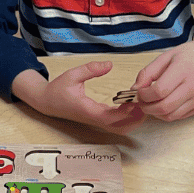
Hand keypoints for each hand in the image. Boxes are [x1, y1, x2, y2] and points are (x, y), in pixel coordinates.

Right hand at [13, 61, 145, 134]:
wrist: (47, 102)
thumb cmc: (58, 89)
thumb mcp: (72, 74)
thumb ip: (90, 69)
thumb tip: (109, 64)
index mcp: (87, 110)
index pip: (109, 117)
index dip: (125, 113)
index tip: (135, 103)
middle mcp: (93, 118)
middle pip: (119, 127)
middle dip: (134, 119)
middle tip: (146, 104)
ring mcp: (96, 121)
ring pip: (118, 128)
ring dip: (132, 121)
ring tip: (142, 105)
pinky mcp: (97, 119)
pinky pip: (115, 124)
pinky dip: (127, 119)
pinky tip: (133, 106)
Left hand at [131, 38, 193, 120]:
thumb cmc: (191, 56)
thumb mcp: (166, 56)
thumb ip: (148, 72)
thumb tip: (135, 88)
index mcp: (182, 71)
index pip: (159, 91)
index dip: (144, 94)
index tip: (139, 91)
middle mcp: (192, 87)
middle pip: (163, 107)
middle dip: (147, 107)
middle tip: (142, 100)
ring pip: (170, 116)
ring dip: (155, 113)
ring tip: (151, 103)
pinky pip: (178, 117)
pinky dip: (166, 114)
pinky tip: (163, 104)